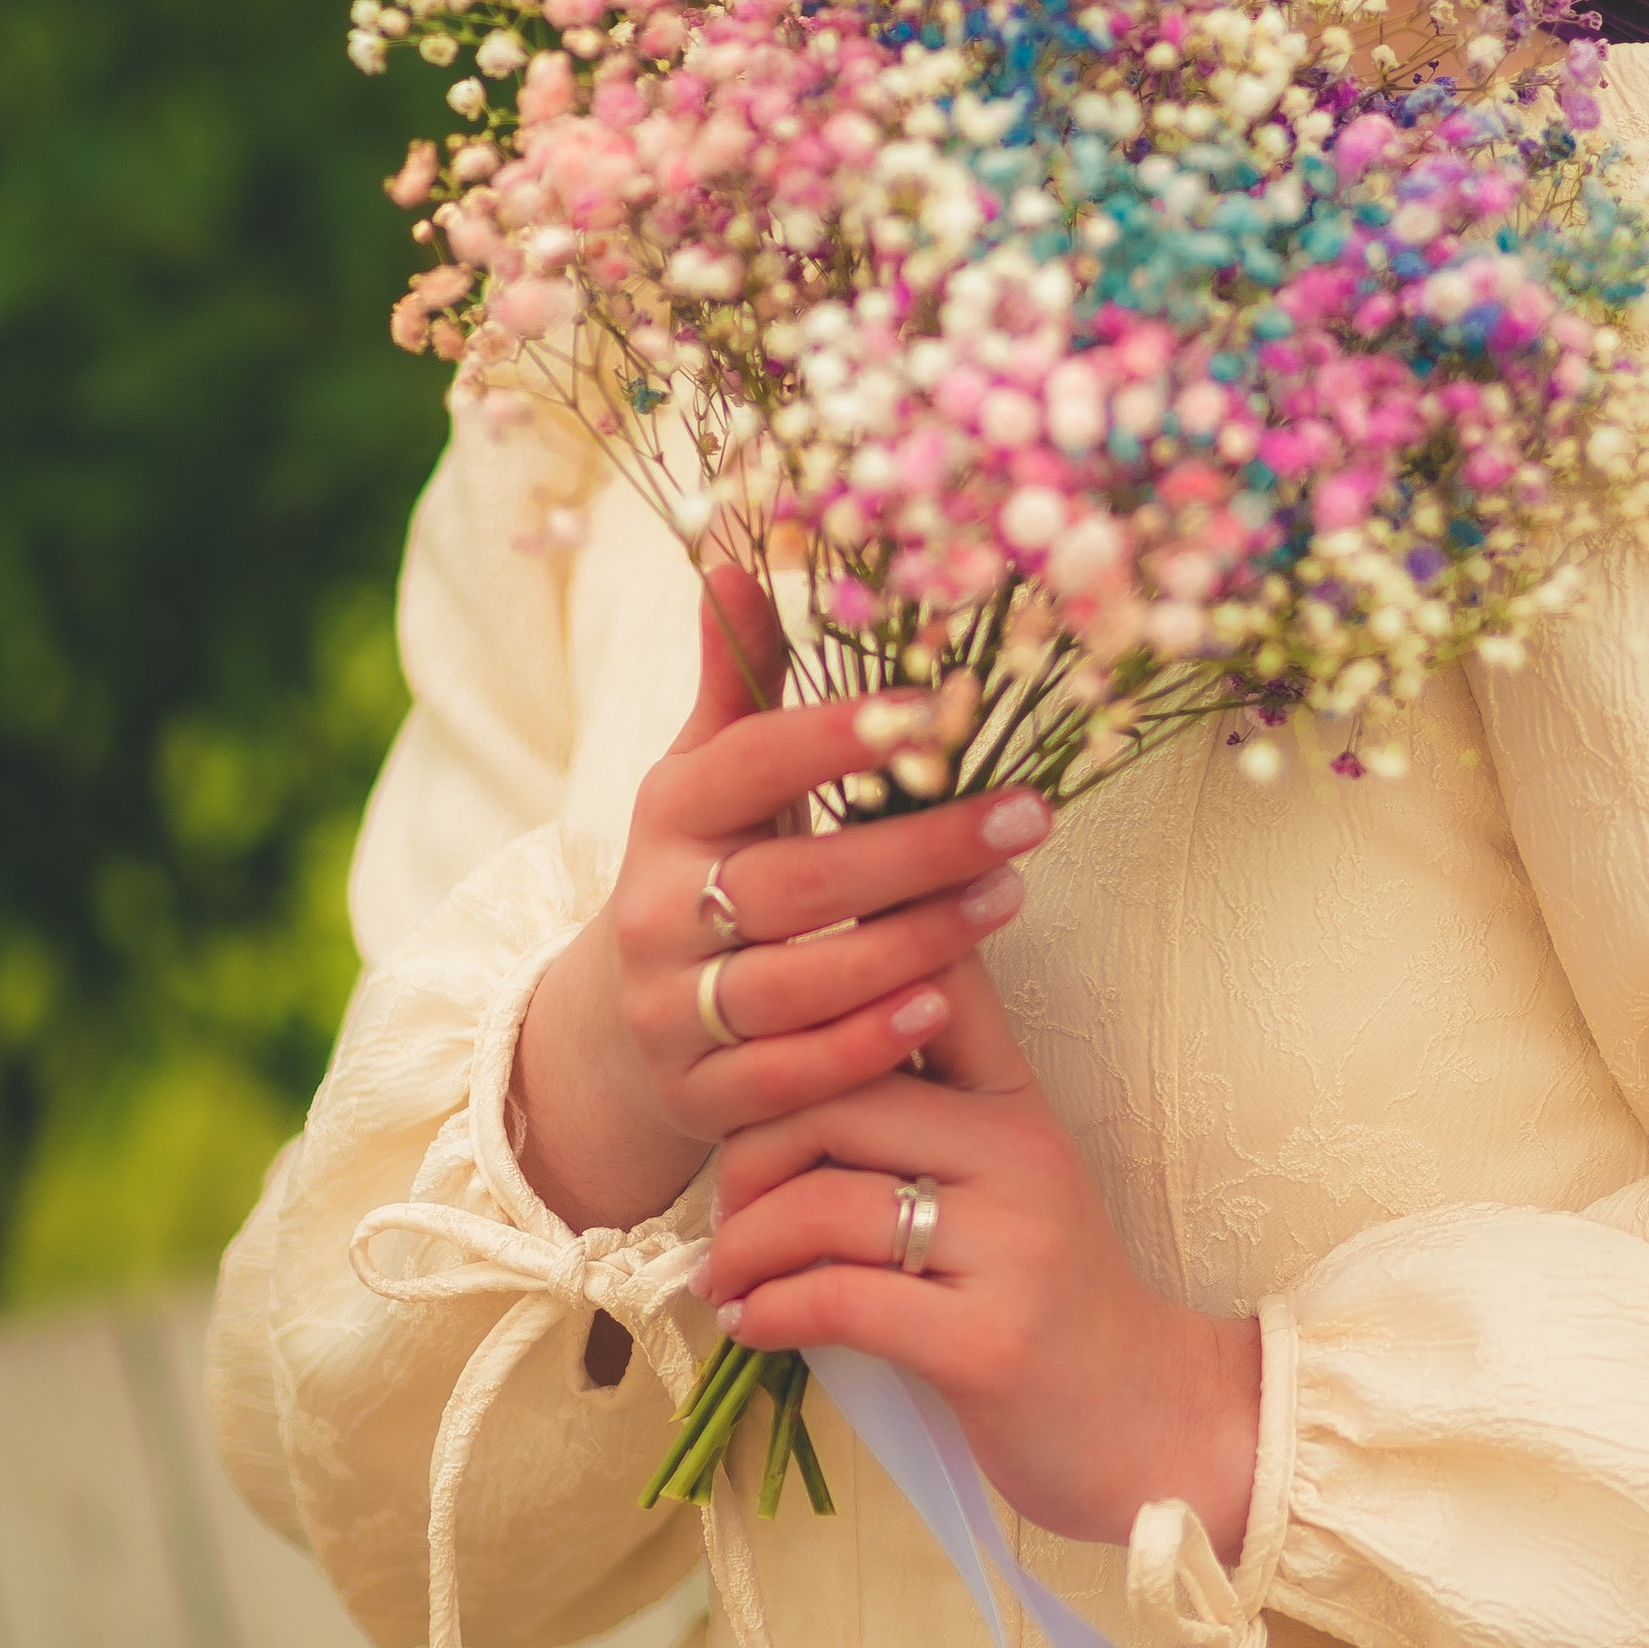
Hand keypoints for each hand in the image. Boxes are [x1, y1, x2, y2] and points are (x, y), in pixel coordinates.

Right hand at [511, 567, 1051, 1243]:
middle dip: (918, 850)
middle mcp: (656, 911)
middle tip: (1029, 816)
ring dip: (911, 944)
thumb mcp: (709, 775)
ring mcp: (672, 1011)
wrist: (620, 1027)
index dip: (838, 737)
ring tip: (1009, 898)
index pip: (749, 763)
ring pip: (794, 984)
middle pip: (792, 883)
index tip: (940, 712)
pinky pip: (786, 1078)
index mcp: (668, 815)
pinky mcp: (699, 1099)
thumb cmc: (704, 871)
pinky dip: (864, 1045)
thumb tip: (737, 548)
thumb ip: (738, 676)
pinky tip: (942, 1006)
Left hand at [699, 962, 1261, 1560]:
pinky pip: (840, 1301)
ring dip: (746, 1246)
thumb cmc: (1049, 1300)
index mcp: (1017, 1103)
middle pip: (838, 1098)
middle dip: (747, 1154)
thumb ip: (924, 1119)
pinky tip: (752, 1326)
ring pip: (825, 1204)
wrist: (1150, 1421)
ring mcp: (1010, 1248)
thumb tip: (780, 1074)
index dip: (845, 965)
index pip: (934, 985)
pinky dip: (771, 1313)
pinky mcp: (987, 1343)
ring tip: (727, 1277)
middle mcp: (1019, 1155)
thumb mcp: (1006, 1181)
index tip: (767, 998)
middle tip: (724, 1211)